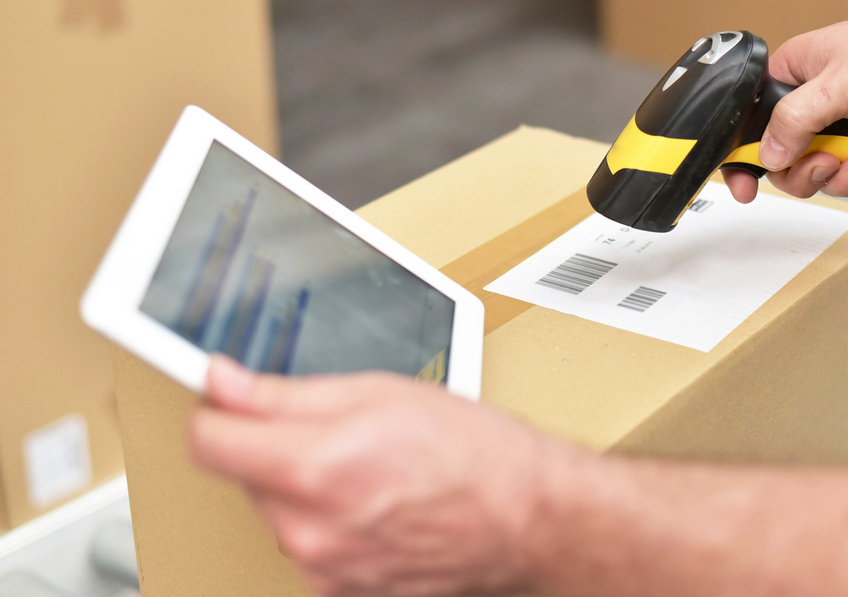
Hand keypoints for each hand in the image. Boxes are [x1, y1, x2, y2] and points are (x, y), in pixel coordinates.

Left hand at [188, 356, 570, 596]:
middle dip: (274, 448)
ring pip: (278, 513)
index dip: (218, 411)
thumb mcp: (380, 393)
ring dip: (304, 489)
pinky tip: (375, 506)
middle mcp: (307, 531)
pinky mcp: (341, 594)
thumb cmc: (474, 455)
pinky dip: (329, 525)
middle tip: (336, 431)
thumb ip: (285, 392)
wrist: (527, 520)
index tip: (230, 401)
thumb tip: (223, 383)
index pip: (207, 442)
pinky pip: (309, 547)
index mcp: (310, 469)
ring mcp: (324, 570)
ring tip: (368, 470)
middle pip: (244, 476)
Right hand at [724, 7, 847, 204]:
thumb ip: (794, 120)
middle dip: (817, 171)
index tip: (745, 188)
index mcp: (795, 75)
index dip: (746, 158)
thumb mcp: (838, 85)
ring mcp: (844, 128)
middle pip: (790, 163)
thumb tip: (768, 154)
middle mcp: (816, 103)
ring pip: (827, 178)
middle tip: (833, 162)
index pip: (754, 123)